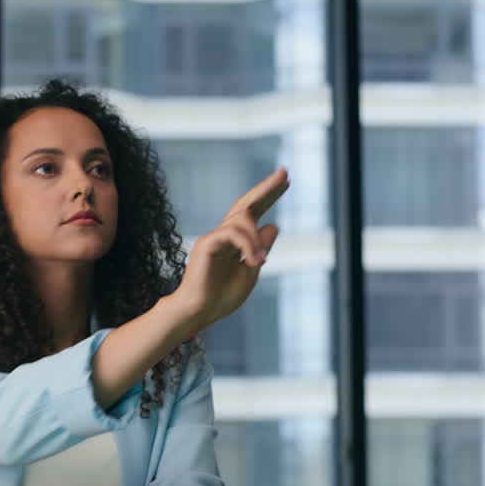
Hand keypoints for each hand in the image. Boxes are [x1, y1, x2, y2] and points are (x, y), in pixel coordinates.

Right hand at [170, 167, 287, 330]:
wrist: (198, 313)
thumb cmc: (220, 298)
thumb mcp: (250, 272)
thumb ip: (260, 249)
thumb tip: (273, 224)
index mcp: (235, 242)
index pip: (254, 212)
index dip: (269, 195)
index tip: (286, 180)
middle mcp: (224, 235)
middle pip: (247, 204)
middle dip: (267, 188)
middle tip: (285, 172)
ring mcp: (214, 238)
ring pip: (242, 219)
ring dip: (257, 240)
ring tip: (260, 262)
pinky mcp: (206, 244)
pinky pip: (232, 234)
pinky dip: (248, 245)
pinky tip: (254, 261)